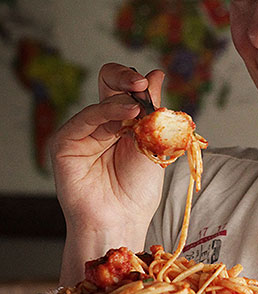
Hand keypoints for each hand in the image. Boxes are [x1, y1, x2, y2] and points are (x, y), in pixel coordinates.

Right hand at [52, 63, 165, 242]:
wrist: (122, 219)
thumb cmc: (137, 190)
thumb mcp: (152, 144)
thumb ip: (152, 111)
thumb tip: (156, 74)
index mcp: (123, 123)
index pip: (125, 89)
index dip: (135, 81)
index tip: (149, 83)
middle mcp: (101, 123)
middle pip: (108, 83)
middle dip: (126, 78)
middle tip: (141, 85)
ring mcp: (82, 132)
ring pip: (102, 100)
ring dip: (123, 103)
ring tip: (138, 113)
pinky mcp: (66, 143)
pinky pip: (86, 118)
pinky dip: (107, 112)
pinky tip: (127, 114)